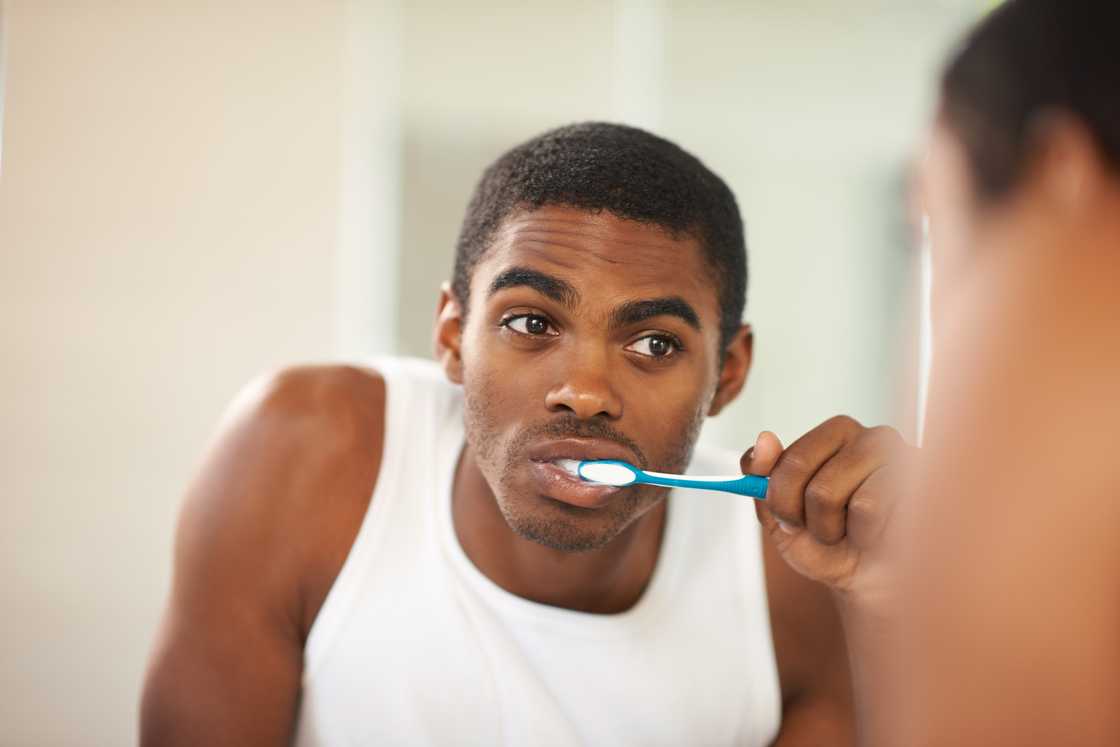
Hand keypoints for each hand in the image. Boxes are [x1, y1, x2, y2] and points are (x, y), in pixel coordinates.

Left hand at [744, 416, 913, 601]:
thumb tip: (764, 438)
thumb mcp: (780, 515)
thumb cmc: (831, 545)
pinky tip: (880, 535)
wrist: (874, 584)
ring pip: (831, 494)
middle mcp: (871, 437)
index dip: (781, 500)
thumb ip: (762, 475)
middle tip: (825, 531)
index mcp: (836, 434)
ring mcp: (901, 458)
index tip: (790, 519)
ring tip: (855, 533)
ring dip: (834, 529)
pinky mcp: (921, 483)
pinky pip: (868, 508)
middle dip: (805, 517)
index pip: (789, 459)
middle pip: (806, 473)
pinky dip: (864, 534)